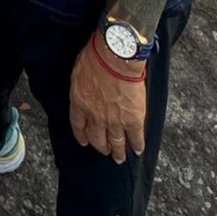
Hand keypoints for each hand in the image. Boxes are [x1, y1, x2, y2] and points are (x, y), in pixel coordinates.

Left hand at [69, 36, 146, 162]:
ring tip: (120, 158)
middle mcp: (95, 116)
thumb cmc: (96, 57)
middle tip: (104, 151)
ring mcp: (115, 120)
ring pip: (116, 142)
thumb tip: (84, 87)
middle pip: (97, 138)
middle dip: (101, 147)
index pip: (78, 125)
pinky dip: (137, 145)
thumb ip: (81, 86)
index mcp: (80, 103)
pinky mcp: (133, 119)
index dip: (82, 135)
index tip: (85, 141)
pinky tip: (138, 150)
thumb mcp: (78, 71)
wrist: (115, 57)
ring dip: (118, 152)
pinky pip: (135, 137)